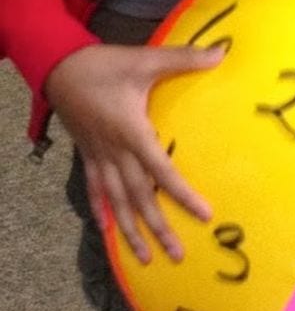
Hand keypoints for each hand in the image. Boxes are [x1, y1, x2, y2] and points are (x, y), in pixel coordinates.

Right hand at [45, 43, 225, 262]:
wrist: (58, 65)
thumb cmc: (104, 64)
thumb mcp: (144, 60)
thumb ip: (183, 59)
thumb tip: (221, 52)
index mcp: (131, 132)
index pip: (161, 171)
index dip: (182, 194)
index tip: (203, 214)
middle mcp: (115, 153)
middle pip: (139, 197)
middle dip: (158, 227)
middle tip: (177, 255)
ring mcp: (99, 158)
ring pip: (117, 202)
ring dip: (131, 232)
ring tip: (147, 258)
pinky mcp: (88, 158)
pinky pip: (94, 191)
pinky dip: (101, 213)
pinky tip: (109, 234)